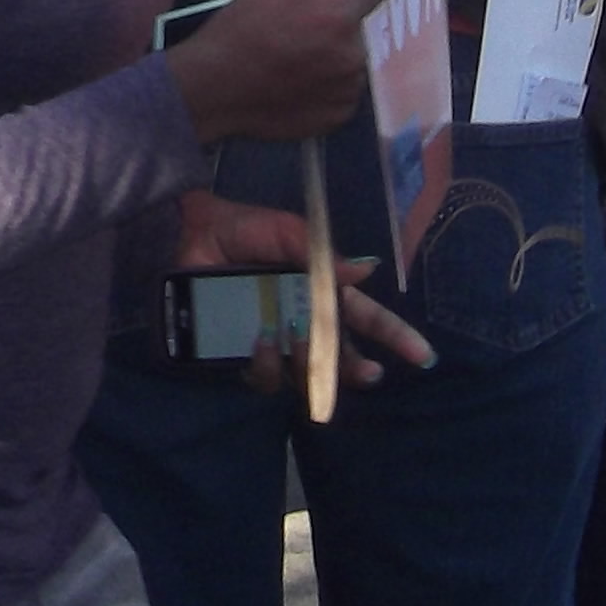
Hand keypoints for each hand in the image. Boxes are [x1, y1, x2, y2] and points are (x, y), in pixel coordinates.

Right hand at [162, 0, 386, 143]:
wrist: (214, 90)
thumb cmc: (239, 29)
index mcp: (338, 15)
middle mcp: (353, 54)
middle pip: (361, 23)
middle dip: (339, 19)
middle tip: (300, 26)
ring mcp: (349, 89)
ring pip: (353, 57)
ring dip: (335, 53)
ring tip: (296, 59)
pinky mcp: (341, 116)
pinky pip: (345, 88)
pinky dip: (328, 82)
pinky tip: (297, 82)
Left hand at [174, 189, 436, 386]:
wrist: (183, 235)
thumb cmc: (236, 229)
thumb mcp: (282, 231)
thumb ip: (321, 252)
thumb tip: (367, 269)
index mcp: (315, 290)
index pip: (363, 317)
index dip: (393, 337)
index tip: (422, 357)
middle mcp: (299, 321)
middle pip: (339, 356)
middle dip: (356, 367)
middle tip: (367, 371)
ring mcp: (272, 343)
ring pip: (305, 372)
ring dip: (311, 361)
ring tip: (300, 337)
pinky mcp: (241, 357)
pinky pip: (265, 375)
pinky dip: (269, 362)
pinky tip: (262, 340)